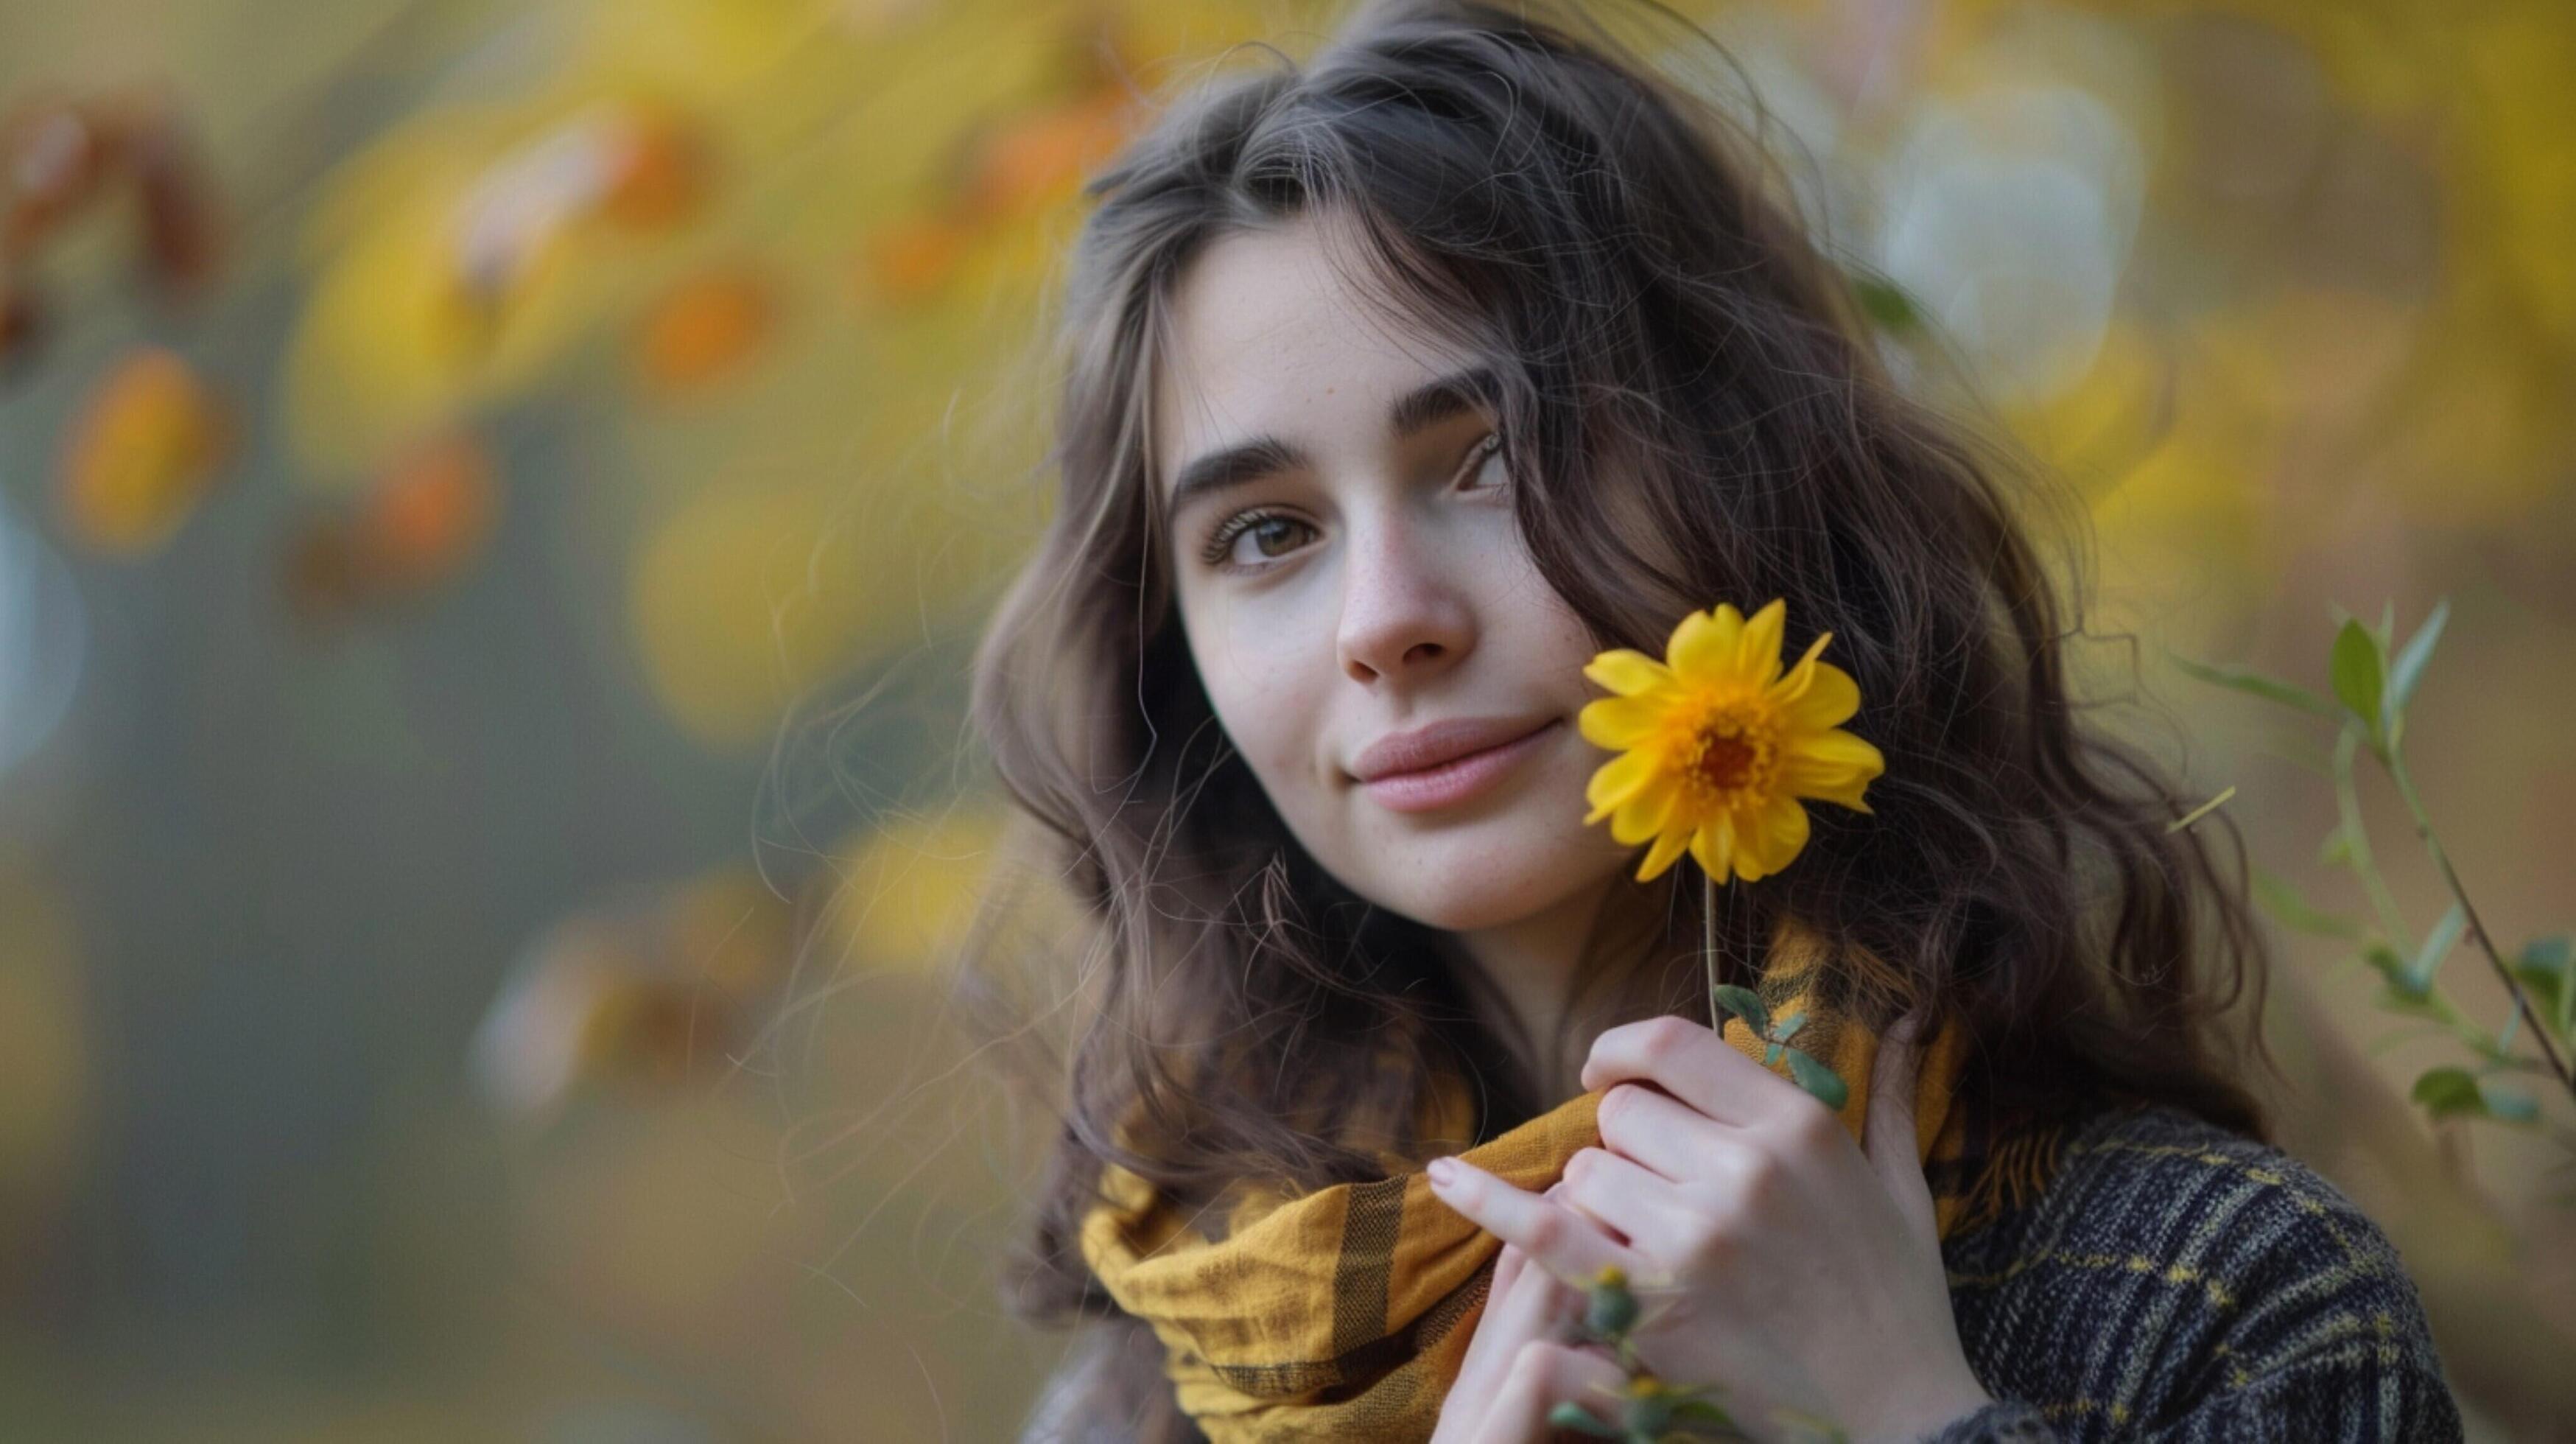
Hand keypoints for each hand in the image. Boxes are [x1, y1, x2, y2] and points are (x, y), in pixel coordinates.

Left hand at [1424, 1012, 1993, 1442]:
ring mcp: (1692, 1237)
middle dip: (1625, 1145)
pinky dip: (1488, 1200)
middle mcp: (1743, 1169)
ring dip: (1597, 1200)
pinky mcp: (1649, 1303)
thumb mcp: (1904, 1191)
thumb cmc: (1899, 1307)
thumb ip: (1895, 1101)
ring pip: (1586, 1172)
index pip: (1675, 1042)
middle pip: (1621, 1111)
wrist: (1901, 1422)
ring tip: (1647, 1244)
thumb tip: (1912, 1022)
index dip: (1625, 1048)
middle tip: (1658, 1196)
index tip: (1607, 1069)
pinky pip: (1545, 1230)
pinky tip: (1444, 1175)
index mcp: (1800, 1126)